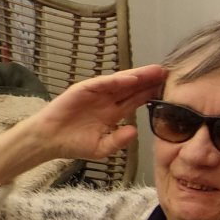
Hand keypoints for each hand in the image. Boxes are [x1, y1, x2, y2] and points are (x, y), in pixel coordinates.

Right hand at [0, 66, 167, 186]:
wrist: (49, 140)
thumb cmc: (73, 144)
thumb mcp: (101, 148)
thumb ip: (118, 140)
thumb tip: (135, 130)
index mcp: (112, 114)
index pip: (135, 101)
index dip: (150, 95)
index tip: (170, 91)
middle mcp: (107, 100)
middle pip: (132, 88)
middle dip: (149, 81)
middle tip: (168, 73)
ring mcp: (96, 93)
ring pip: (121, 82)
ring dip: (137, 76)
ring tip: (155, 71)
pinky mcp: (83, 89)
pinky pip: (103, 83)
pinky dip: (116, 80)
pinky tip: (131, 79)